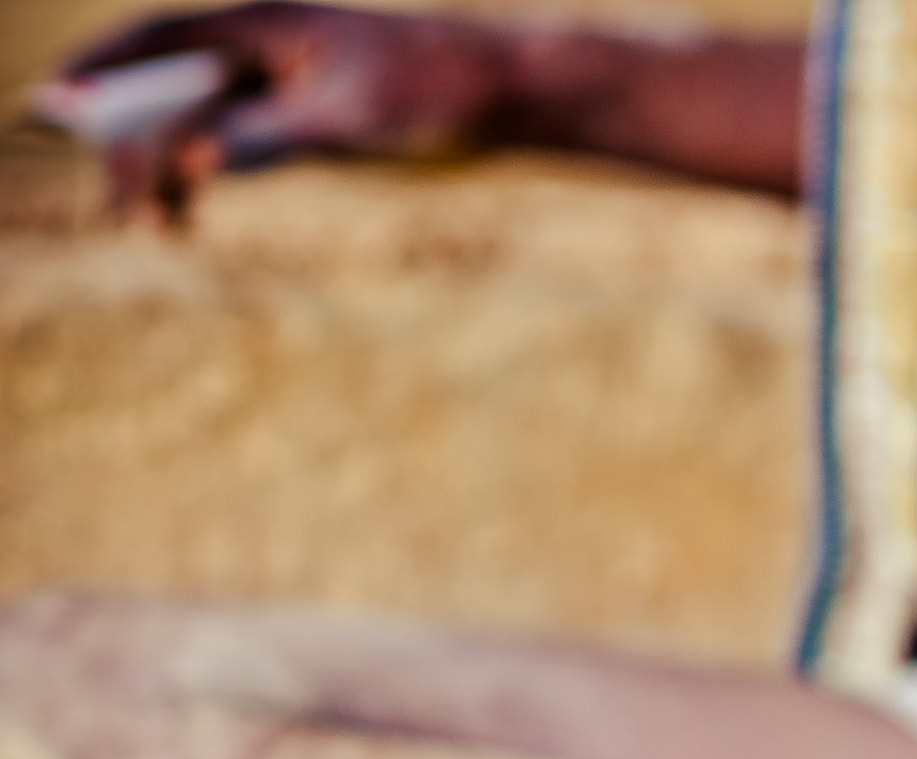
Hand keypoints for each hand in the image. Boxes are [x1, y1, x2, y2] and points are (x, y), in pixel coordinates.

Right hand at [61, 2, 506, 218]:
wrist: (509, 99)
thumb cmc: (435, 95)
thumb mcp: (352, 122)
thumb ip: (272, 137)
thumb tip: (194, 158)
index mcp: (269, 24)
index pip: (162, 38)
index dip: (104, 67)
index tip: (58, 98)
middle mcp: (268, 47)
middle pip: (170, 84)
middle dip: (129, 139)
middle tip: (116, 207)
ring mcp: (286, 83)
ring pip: (198, 118)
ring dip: (165, 166)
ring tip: (156, 227)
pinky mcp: (308, 119)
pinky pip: (232, 140)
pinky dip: (203, 171)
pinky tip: (190, 213)